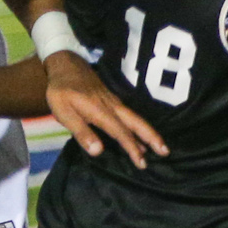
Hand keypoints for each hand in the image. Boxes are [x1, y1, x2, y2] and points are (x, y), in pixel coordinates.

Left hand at [45, 52, 165, 168]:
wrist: (65, 65)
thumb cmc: (61, 91)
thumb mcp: (63, 113)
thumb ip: (81, 132)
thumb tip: (98, 151)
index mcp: (100, 111)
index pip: (120, 132)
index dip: (132, 148)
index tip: (141, 163)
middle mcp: (112, 106)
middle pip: (136, 123)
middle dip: (151, 138)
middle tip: (165, 152)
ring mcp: (114, 102)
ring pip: (135, 118)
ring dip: (148, 133)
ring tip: (160, 147)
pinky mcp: (113, 100)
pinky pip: (130, 115)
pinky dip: (139, 126)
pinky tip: (141, 135)